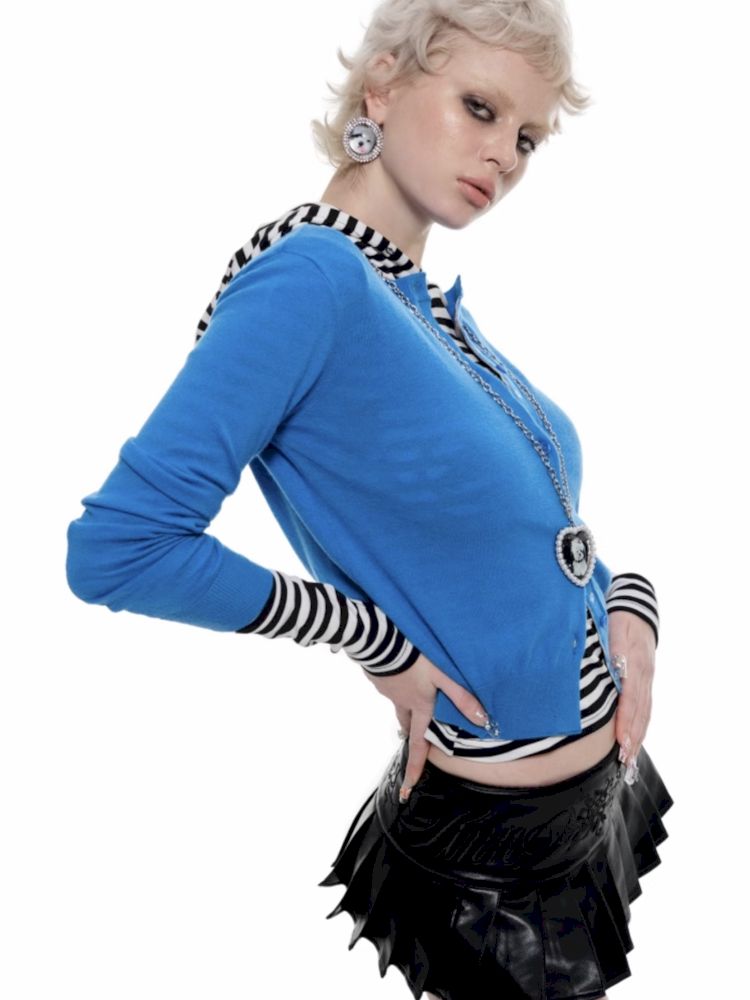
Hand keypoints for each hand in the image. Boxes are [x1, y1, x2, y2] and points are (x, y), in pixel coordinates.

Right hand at [362, 653, 490, 802]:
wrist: (382, 641)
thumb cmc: (415, 659)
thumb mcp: (443, 676)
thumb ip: (461, 697)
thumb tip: (482, 720)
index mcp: (419, 707)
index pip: (418, 744)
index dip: (415, 768)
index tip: (407, 789)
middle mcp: (401, 703)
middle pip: (406, 725)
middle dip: (411, 732)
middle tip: (415, 735)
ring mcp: (388, 690)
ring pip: (398, 706)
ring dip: (404, 708)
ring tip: (410, 698)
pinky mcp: (379, 677)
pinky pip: (389, 687)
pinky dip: (395, 686)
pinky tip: (399, 672)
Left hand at [609, 610, 655, 782]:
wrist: (638, 611)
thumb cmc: (618, 620)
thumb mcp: (610, 628)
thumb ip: (606, 648)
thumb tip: (599, 668)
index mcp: (633, 663)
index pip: (630, 697)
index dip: (626, 719)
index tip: (621, 739)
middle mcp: (643, 675)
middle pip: (639, 710)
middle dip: (633, 735)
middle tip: (625, 758)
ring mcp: (646, 680)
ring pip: (644, 712)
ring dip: (638, 735)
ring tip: (630, 757)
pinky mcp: (646, 683)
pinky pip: (645, 708)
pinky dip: (641, 726)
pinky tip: (636, 741)